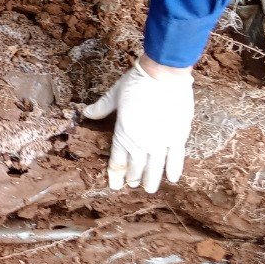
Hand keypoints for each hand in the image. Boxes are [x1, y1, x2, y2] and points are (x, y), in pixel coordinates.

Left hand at [82, 56, 193, 192]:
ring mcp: (161, 141)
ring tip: (149, 189)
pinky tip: (172, 178)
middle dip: (133, 177)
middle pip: (136, 166)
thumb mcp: (114, 94)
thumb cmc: (136, 82)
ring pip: (155, 167)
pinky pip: (176, 158)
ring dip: (151, 179)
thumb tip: (86, 113)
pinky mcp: (178, 136)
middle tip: (133, 185)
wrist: (163, 75)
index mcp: (123, 133)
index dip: (116, 174)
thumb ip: (101, 107)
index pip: (117, 160)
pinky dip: (174, 169)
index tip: (115, 184)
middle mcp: (141, 142)